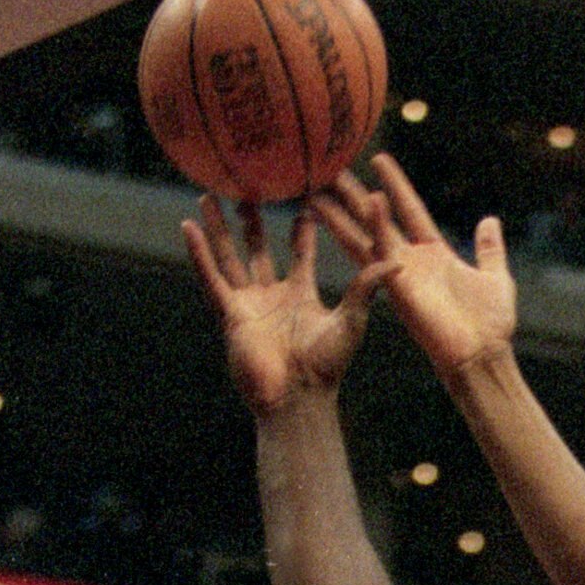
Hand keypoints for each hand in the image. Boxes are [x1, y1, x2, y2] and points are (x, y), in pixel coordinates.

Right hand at [182, 197, 378, 419]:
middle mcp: (272, 296)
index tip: (303, 195)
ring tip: (208, 195)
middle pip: (259, 249)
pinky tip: (188, 227)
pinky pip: (211, 278)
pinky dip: (199, 254)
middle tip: (249, 187)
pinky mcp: (230, 315)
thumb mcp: (352, 319)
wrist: (298, 398)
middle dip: (253, 221)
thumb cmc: (327, 367)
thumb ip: (367, 287)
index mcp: (301, 294)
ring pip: (229, 257)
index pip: (300, 252)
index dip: (301, 227)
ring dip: (219, 228)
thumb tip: (397, 261)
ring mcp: (249, 304)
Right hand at [314, 161, 516, 383]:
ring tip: (320, 188)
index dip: (396, 184)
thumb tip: (490, 221)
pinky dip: (379, 226)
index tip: (378, 159)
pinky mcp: (400, 287)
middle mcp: (411, 261)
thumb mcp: (495, 277)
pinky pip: (385, 251)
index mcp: (433, 254)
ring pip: (367, 234)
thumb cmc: (490, 326)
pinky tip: (371, 200)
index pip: (410, 209)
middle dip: (352, 196)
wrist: (483, 356)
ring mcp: (402, 274)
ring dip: (344, 212)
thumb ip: (489, 249)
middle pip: (376, 219)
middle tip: (329, 171)